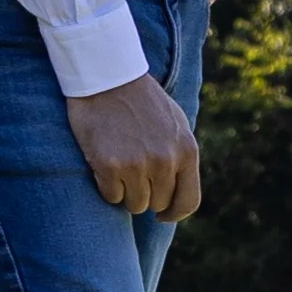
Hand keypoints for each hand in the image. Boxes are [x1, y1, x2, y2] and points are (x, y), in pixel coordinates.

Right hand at [67, 76, 202, 220]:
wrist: (107, 76)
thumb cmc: (140, 100)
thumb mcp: (175, 124)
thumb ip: (181, 156)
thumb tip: (179, 189)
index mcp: (186, 150)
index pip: (188, 202)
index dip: (174, 214)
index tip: (162, 215)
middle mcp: (165, 161)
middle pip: (157, 204)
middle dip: (145, 194)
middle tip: (132, 171)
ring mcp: (138, 165)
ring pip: (134, 204)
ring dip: (125, 191)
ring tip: (118, 164)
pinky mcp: (110, 166)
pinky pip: (111, 196)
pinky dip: (106, 185)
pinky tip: (103, 162)